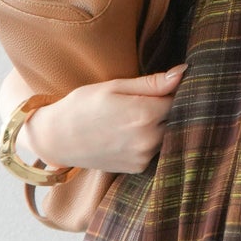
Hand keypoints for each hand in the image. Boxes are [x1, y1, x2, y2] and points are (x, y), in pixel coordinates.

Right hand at [28, 65, 188, 173]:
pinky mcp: (138, 168)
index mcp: (144, 115)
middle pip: (178, 119)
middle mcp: (148, 139)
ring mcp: (143, 157)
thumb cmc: (83, 105)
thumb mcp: (115, 86)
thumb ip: (153, 83)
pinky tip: (132, 132)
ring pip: (169, 135)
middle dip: (171, 108)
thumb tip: (184, 72)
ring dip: (163, 125)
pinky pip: (157, 149)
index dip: (177, 90)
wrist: (56, 138)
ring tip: (139, 115)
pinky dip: (152, 140)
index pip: (181, 99)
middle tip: (151, 99)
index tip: (167, 85)